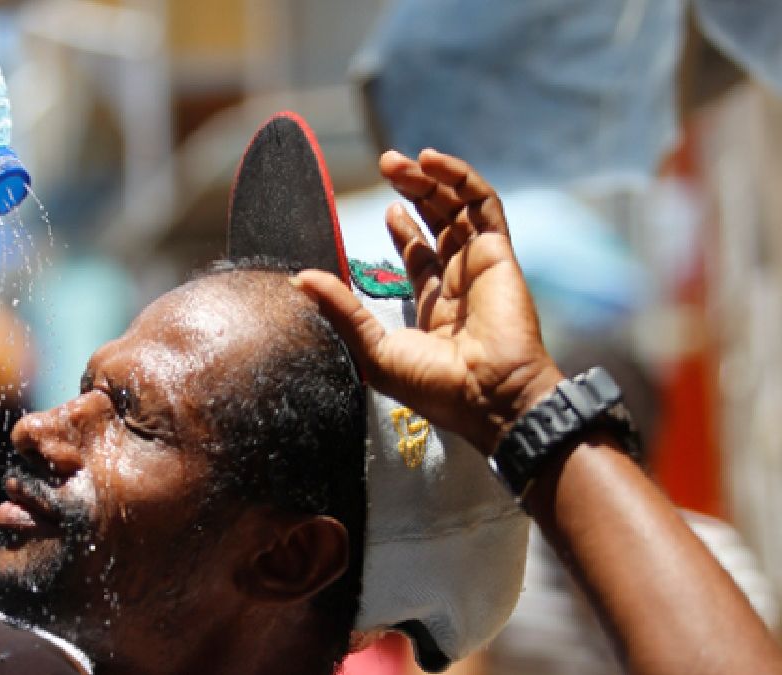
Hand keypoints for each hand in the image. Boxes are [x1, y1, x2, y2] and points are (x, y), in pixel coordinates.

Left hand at [292, 149, 562, 453]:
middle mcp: (460, 281)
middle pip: (439, 220)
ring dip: (432, 179)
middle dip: (414, 189)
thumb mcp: (372, 349)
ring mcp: (480, 265)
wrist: (485, 397)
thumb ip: (341, 310)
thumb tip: (299, 279)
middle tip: (387, 164)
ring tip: (399, 161)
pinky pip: (484, 205)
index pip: (421, 254)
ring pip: (458, 207)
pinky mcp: (499, 254)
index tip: (386, 206)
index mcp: (435, 306)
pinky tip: (433, 162)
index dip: (404, 227)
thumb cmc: (433, 386)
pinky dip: (462, 179)